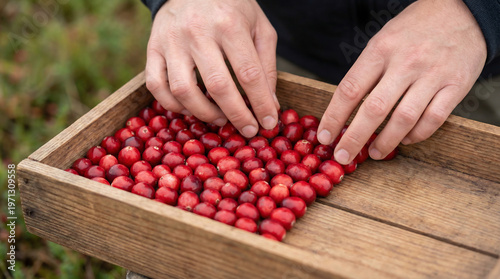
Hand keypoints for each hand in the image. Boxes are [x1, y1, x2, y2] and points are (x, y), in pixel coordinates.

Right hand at [145, 0, 278, 137]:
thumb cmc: (231, 9)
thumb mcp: (259, 28)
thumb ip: (267, 65)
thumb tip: (270, 105)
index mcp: (229, 24)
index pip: (248, 73)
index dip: (260, 104)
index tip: (268, 123)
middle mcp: (198, 32)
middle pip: (218, 85)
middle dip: (236, 115)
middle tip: (247, 130)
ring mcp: (171, 41)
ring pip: (183, 90)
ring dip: (204, 114)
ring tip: (221, 119)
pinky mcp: (152, 48)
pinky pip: (156, 86)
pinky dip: (172, 105)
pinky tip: (190, 108)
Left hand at [317, 0, 486, 163]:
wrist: (461, 11)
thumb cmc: (414, 30)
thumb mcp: (382, 41)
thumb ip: (366, 72)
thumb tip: (344, 110)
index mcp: (380, 50)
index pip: (350, 89)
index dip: (334, 117)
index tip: (325, 137)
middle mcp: (405, 62)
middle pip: (374, 109)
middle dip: (354, 138)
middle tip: (343, 156)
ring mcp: (432, 74)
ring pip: (404, 119)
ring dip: (386, 142)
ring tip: (374, 153)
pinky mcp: (456, 85)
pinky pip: (433, 119)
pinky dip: (417, 135)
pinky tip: (405, 140)